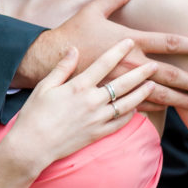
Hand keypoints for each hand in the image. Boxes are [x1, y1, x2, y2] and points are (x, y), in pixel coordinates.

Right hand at [7, 40, 155, 168]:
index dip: (119, 51)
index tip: (130, 42)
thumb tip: (74, 49)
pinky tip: (138, 108)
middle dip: (140, 72)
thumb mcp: (44, 86)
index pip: (104, 63)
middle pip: (123, 83)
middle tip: (154, 64)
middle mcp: (92, 101)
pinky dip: (131, 114)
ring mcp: (97, 119)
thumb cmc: (34, 114)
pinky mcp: (98, 133)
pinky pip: (121, 123)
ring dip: (142, 93)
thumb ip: (62, 67)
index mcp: (78, 86)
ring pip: (127, 104)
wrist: (33, 145)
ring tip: (153, 85)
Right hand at [12, 0, 187, 108]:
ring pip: (157, 94)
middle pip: (169, 74)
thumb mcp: (92, 10)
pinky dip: (155, 108)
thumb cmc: (71, 34)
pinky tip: (167, 111)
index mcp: (128, 41)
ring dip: (179, 99)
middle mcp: (128, 64)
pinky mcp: (110, 97)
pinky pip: (137, 106)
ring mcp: (120, 84)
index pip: (166, 43)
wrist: (47, 60)